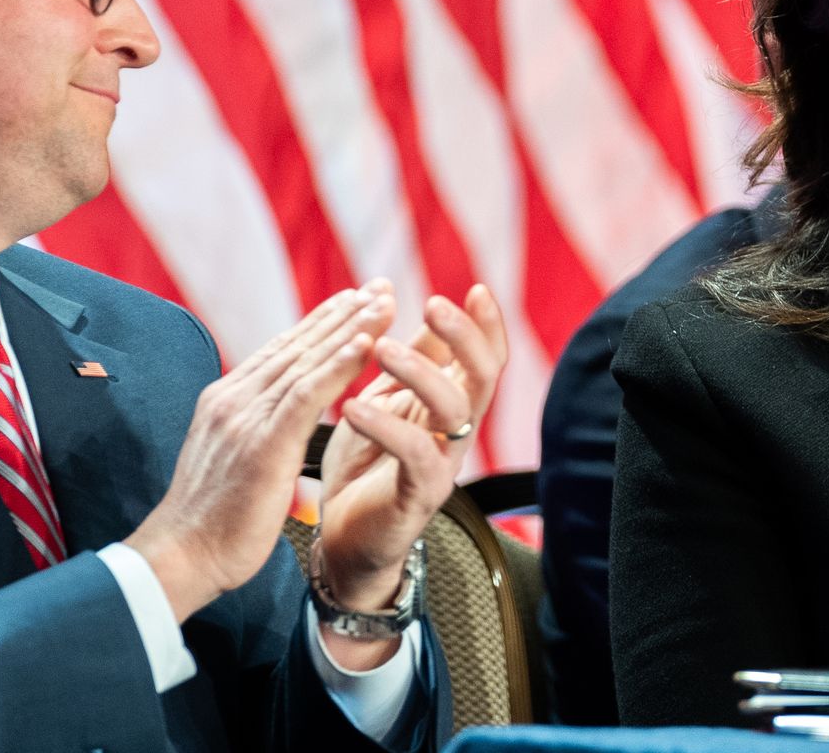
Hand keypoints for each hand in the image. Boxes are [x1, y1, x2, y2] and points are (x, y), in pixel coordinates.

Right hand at [126, 281, 395, 621]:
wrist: (180, 557)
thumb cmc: (211, 522)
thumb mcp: (232, 462)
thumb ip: (253, 432)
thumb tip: (273, 422)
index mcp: (226, 401)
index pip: (280, 351)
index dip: (320, 324)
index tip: (355, 300)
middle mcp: (233, 398)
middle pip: (297, 344)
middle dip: (342, 313)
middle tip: (381, 286)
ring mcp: (245, 417)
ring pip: (307, 360)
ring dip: (351, 329)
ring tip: (385, 303)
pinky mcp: (262, 442)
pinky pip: (307, 394)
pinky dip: (339, 365)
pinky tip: (368, 344)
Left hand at [314, 286, 506, 660]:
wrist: (342, 540)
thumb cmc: (366, 466)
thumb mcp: (388, 402)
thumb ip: (413, 362)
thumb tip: (433, 309)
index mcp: (449, 406)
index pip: (484, 359)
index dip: (486, 325)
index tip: (475, 287)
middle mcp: (456, 433)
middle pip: (484, 377)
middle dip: (464, 337)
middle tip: (432, 302)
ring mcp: (442, 465)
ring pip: (454, 410)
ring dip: (419, 372)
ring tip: (379, 349)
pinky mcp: (418, 497)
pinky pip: (415, 455)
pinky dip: (386, 425)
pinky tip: (353, 406)